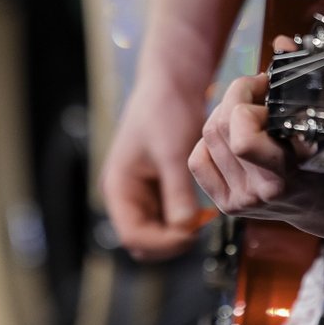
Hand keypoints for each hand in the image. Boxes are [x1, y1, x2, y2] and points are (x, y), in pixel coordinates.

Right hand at [99, 83, 207, 260]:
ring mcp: (141, 191)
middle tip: (201, 229)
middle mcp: (125, 194)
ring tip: (205, 219)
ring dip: (178, 232)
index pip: (133, 235)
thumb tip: (185, 229)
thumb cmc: (166, 109)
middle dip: (170, 242)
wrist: (173, 81)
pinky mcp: (158, 186)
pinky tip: (204, 210)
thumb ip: (177, 192)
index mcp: (118, 186)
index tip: (192, 234)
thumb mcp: (172, 152)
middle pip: (143, 240)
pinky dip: (183, 219)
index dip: (163, 243)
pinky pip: (168, 216)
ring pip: (157, 231)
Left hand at [189, 72, 321, 221]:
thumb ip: (293, 113)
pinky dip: (209, 143)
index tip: (266, 87)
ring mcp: (239, 200)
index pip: (242, 137)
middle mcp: (259, 191)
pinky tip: (231, 139)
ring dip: (225, 115)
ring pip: (208, 136)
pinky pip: (197, 160)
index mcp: (285, 173)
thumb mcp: (321, 134)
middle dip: (237, 97)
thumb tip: (262, 82)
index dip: (247, 98)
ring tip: (248, 113)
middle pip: (219, 126)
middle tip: (257, 92)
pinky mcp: (225, 203)